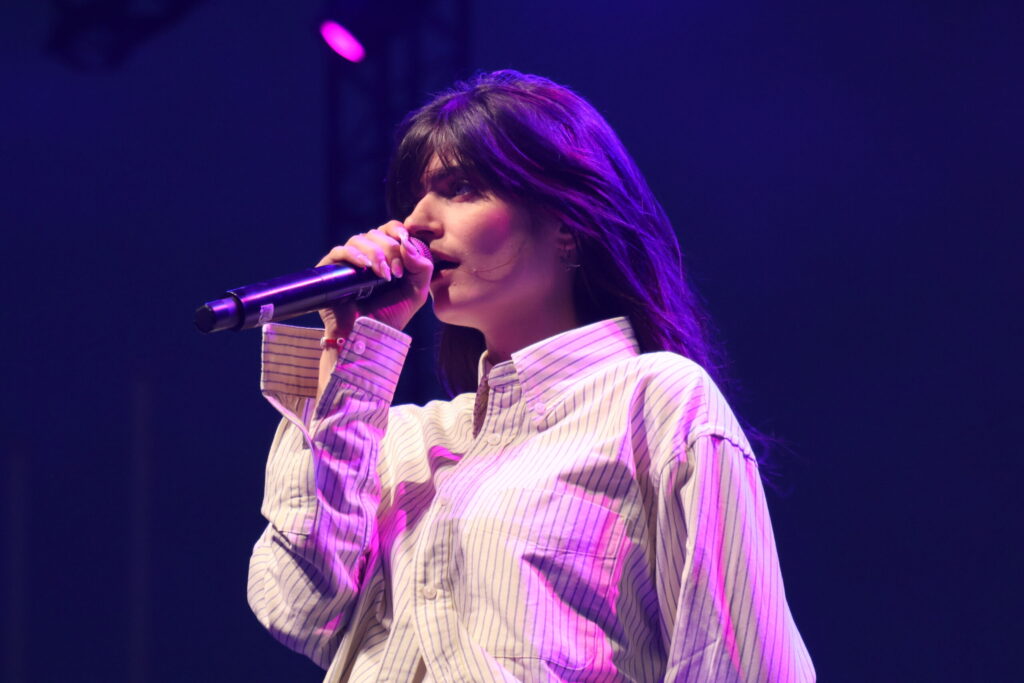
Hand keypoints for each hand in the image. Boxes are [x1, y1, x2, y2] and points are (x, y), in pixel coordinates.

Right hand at [316, 220, 433, 337]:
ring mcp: (348, 263)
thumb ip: (421, 267)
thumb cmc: (391, 317)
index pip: (389, 230)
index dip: (397, 230)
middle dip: (390, 250)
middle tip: (396, 273)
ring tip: (383, 275)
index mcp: (385, 257)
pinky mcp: (330, 271)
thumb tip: (407, 242)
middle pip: (376, 234)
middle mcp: (365, 256)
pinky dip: (354, 255)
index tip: (405, 239)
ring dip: (375, 253)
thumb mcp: (416, 292)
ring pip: (359, 240)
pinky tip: (364, 266)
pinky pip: (339, 251)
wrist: (368, 337)